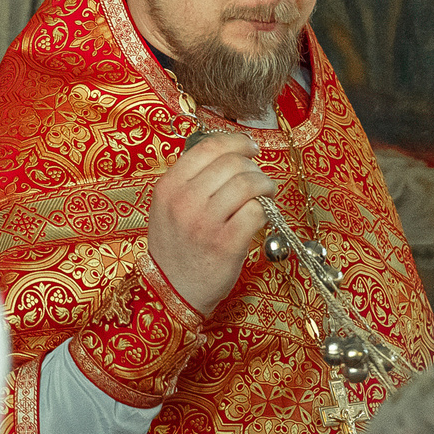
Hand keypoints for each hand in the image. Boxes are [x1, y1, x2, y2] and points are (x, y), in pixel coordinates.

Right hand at [145, 130, 268, 316]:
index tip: (250, 148)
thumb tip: (230, 154)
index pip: (208, 147)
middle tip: (260, 180)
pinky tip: (263, 217)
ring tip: (266, 195)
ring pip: (248, 184)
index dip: (236, 142)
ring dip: (265, 186)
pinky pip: (256, 211)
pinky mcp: (226, 244)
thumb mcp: (167, 208)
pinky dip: (265, 211)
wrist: (172, 291)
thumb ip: (189, 180)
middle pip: (232, 163)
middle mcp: (184, 201)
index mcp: (168, 187)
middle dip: (254, 168)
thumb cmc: (176, 248)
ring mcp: (204, 223)